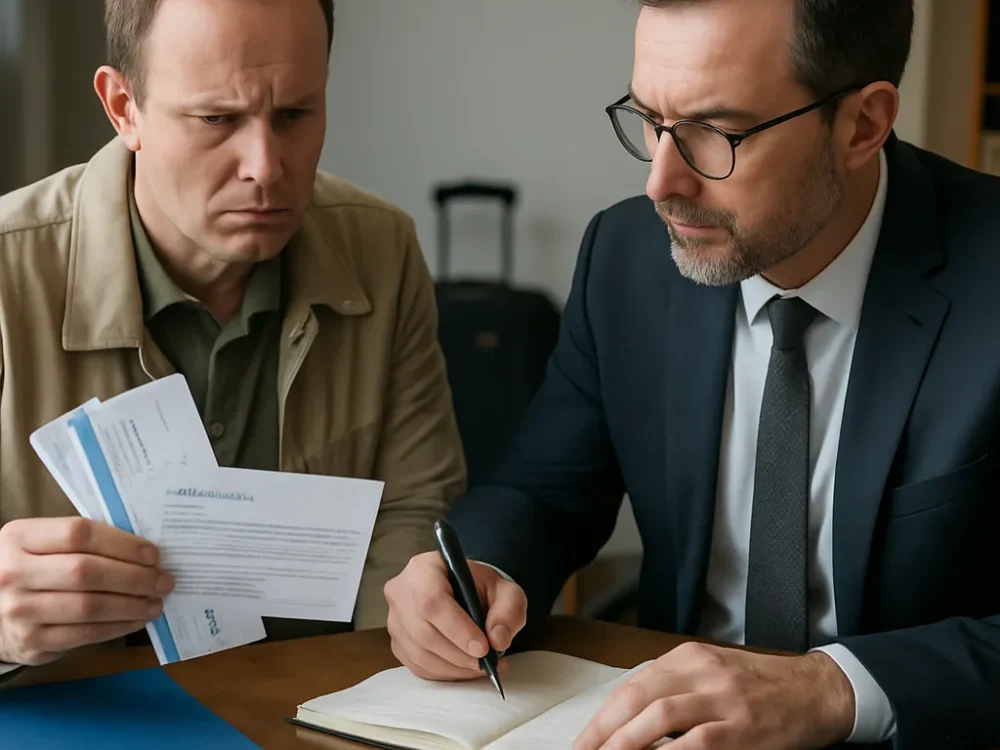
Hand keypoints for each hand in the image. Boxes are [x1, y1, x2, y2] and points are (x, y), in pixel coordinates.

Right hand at [0, 517, 173, 665]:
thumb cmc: (33, 568)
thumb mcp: (42, 544)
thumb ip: (84, 541)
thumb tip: (145, 552)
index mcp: (19, 537)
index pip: (79, 533)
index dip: (123, 543)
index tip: (153, 554)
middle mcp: (13, 573)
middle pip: (87, 572)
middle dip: (135, 577)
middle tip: (164, 580)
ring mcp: (19, 611)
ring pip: (89, 607)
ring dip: (132, 605)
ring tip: (156, 601)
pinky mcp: (30, 642)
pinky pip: (84, 635)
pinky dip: (118, 627)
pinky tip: (136, 619)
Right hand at [384, 550, 526, 680]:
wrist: (465, 592)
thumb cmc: (481, 588)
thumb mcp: (505, 591)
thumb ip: (508, 611)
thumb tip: (498, 640)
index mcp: (424, 568)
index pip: (432, 600)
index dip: (456, 628)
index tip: (483, 648)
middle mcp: (401, 592)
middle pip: (422, 631)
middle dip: (458, 654)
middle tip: (486, 662)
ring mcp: (395, 619)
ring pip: (419, 653)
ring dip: (454, 667)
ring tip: (482, 667)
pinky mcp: (397, 642)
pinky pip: (417, 666)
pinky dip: (445, 673)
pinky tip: (465, 669)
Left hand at [573, 642, 854, 749]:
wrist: (817, 690)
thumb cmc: (760, 686)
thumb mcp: (711, 674)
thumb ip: (672, 688)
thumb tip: (626, 721)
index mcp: (688, 657)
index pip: (631, 686)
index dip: (601, 717)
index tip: (581, 743)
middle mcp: (701, 671)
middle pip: (637, 698)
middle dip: (603, 731)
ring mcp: (722, 698)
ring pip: (660, 716)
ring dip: (626, 742)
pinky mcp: (743, 727)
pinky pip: (697, 742)